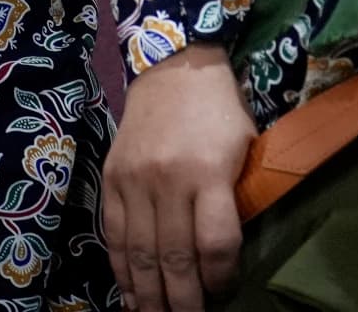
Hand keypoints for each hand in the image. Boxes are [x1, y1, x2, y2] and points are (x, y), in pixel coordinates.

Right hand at [103, 46, 254, 311]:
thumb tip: (226, 255)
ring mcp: (135, 180)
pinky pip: (114, 234)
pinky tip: (130, 294)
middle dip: (182, 301)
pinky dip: (121, 269)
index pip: (215, 242)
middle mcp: (168, 179)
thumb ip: (235, 199)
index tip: (223, 293)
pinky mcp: (111, 179)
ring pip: (140, 252)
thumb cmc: (219, 113)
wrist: (173, 69)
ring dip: (148, 295)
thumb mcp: (245, 149)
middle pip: (173, 256)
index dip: (219, 278)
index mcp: (209, 171)